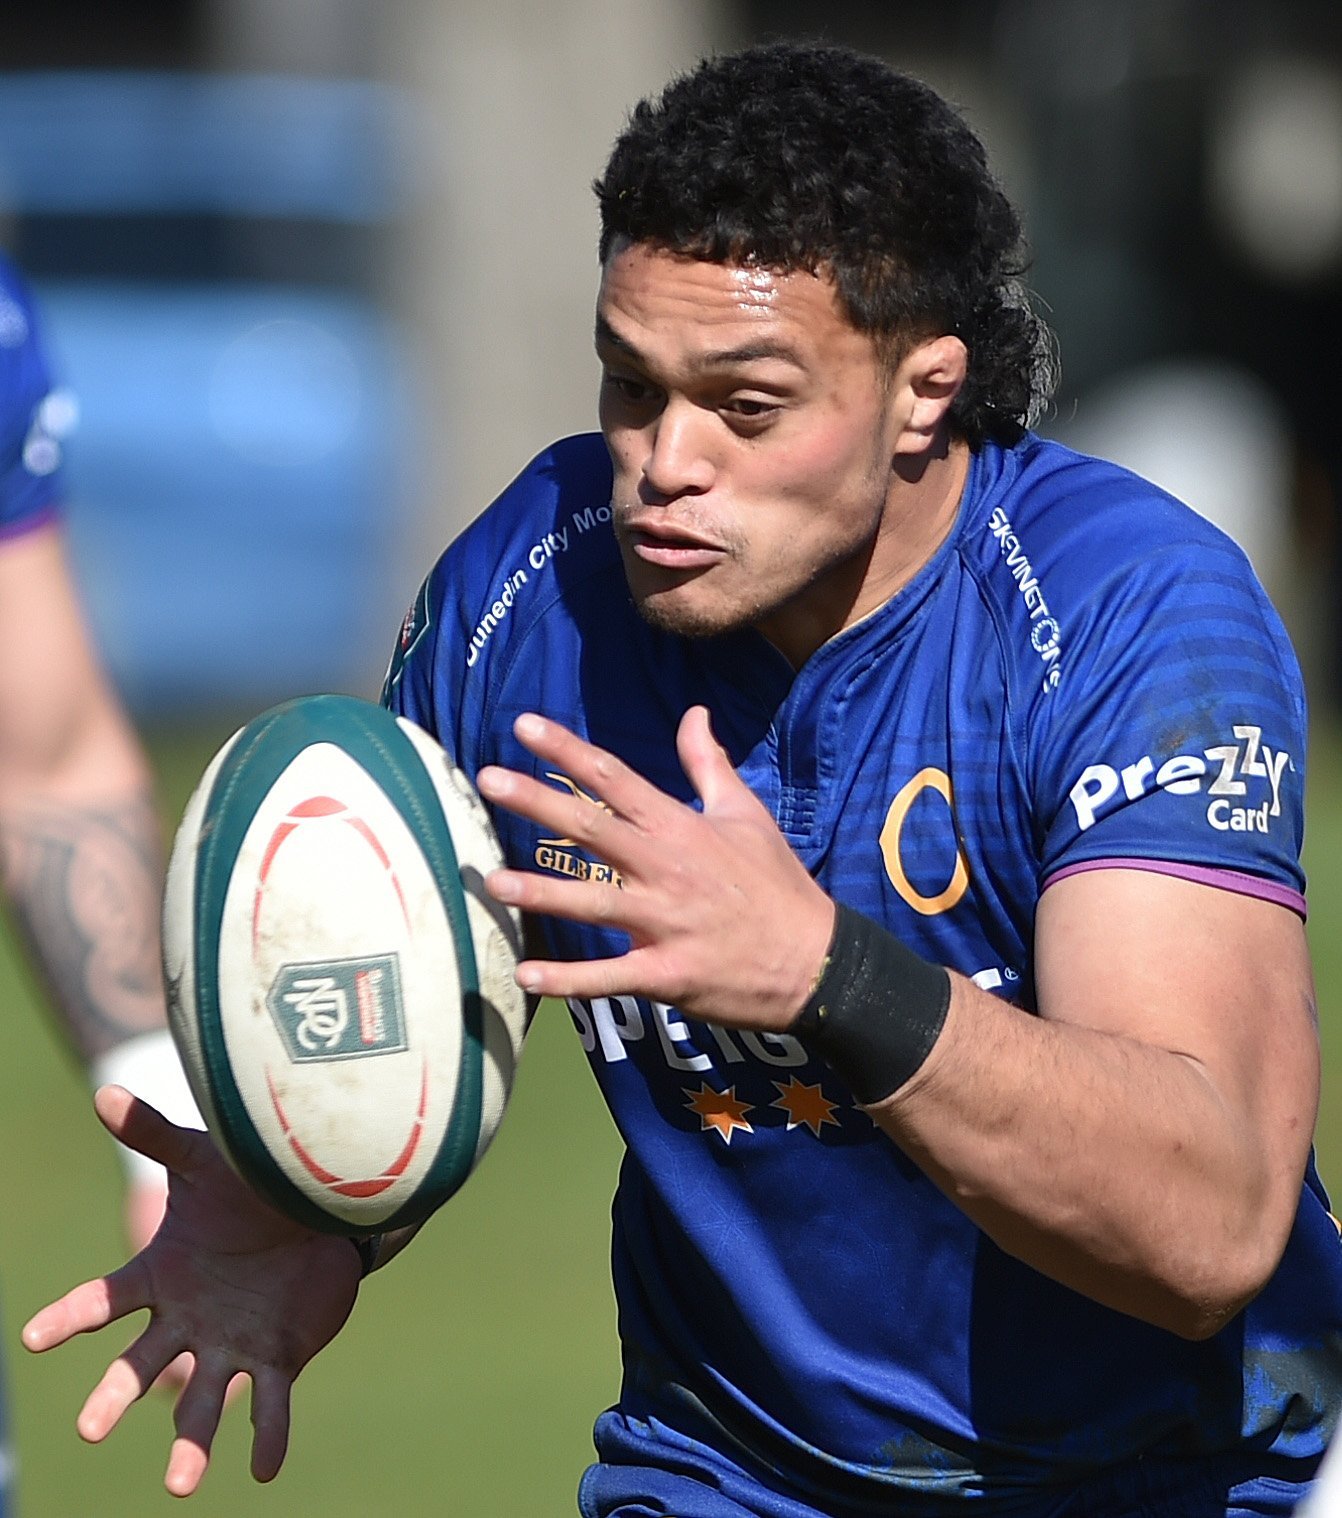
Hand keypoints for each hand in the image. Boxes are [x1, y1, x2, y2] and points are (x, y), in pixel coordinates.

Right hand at [23, 1086, 360, 1496]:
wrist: (313, 1212)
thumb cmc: (247, 1189)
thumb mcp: (204, 1159)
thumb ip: (157, 1136)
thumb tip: (104, 1092)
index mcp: (162, 1276)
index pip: (105, 1300)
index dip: (68, 1318)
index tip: (33, 1338)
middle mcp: (186, 1321)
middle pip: (141, 1364)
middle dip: (115, 1396)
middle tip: (92, 1429)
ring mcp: (229, 1344)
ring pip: (202, 1400)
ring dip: (191, 1442)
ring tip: (182, 1484)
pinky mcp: (276, 1358)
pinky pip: (269, 1406)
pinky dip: (266, 1437)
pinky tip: (263, 1470)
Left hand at [477, 706, 834, 1029]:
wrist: (817, 960)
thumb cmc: (778, 884)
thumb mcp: (747, 814)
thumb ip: (708, 765)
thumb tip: (693, 714)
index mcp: (681, 827)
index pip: (615, 778)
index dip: (568, 750)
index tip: (525, 726)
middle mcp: (667, 867)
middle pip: (593, 827)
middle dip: (538, 801)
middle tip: (487, 779)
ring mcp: (666, 922)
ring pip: (593, 902)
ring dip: (541, 893)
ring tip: (491, 881)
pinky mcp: (668, 973)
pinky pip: (610, 976)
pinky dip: (568, 979)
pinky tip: (526, 974)